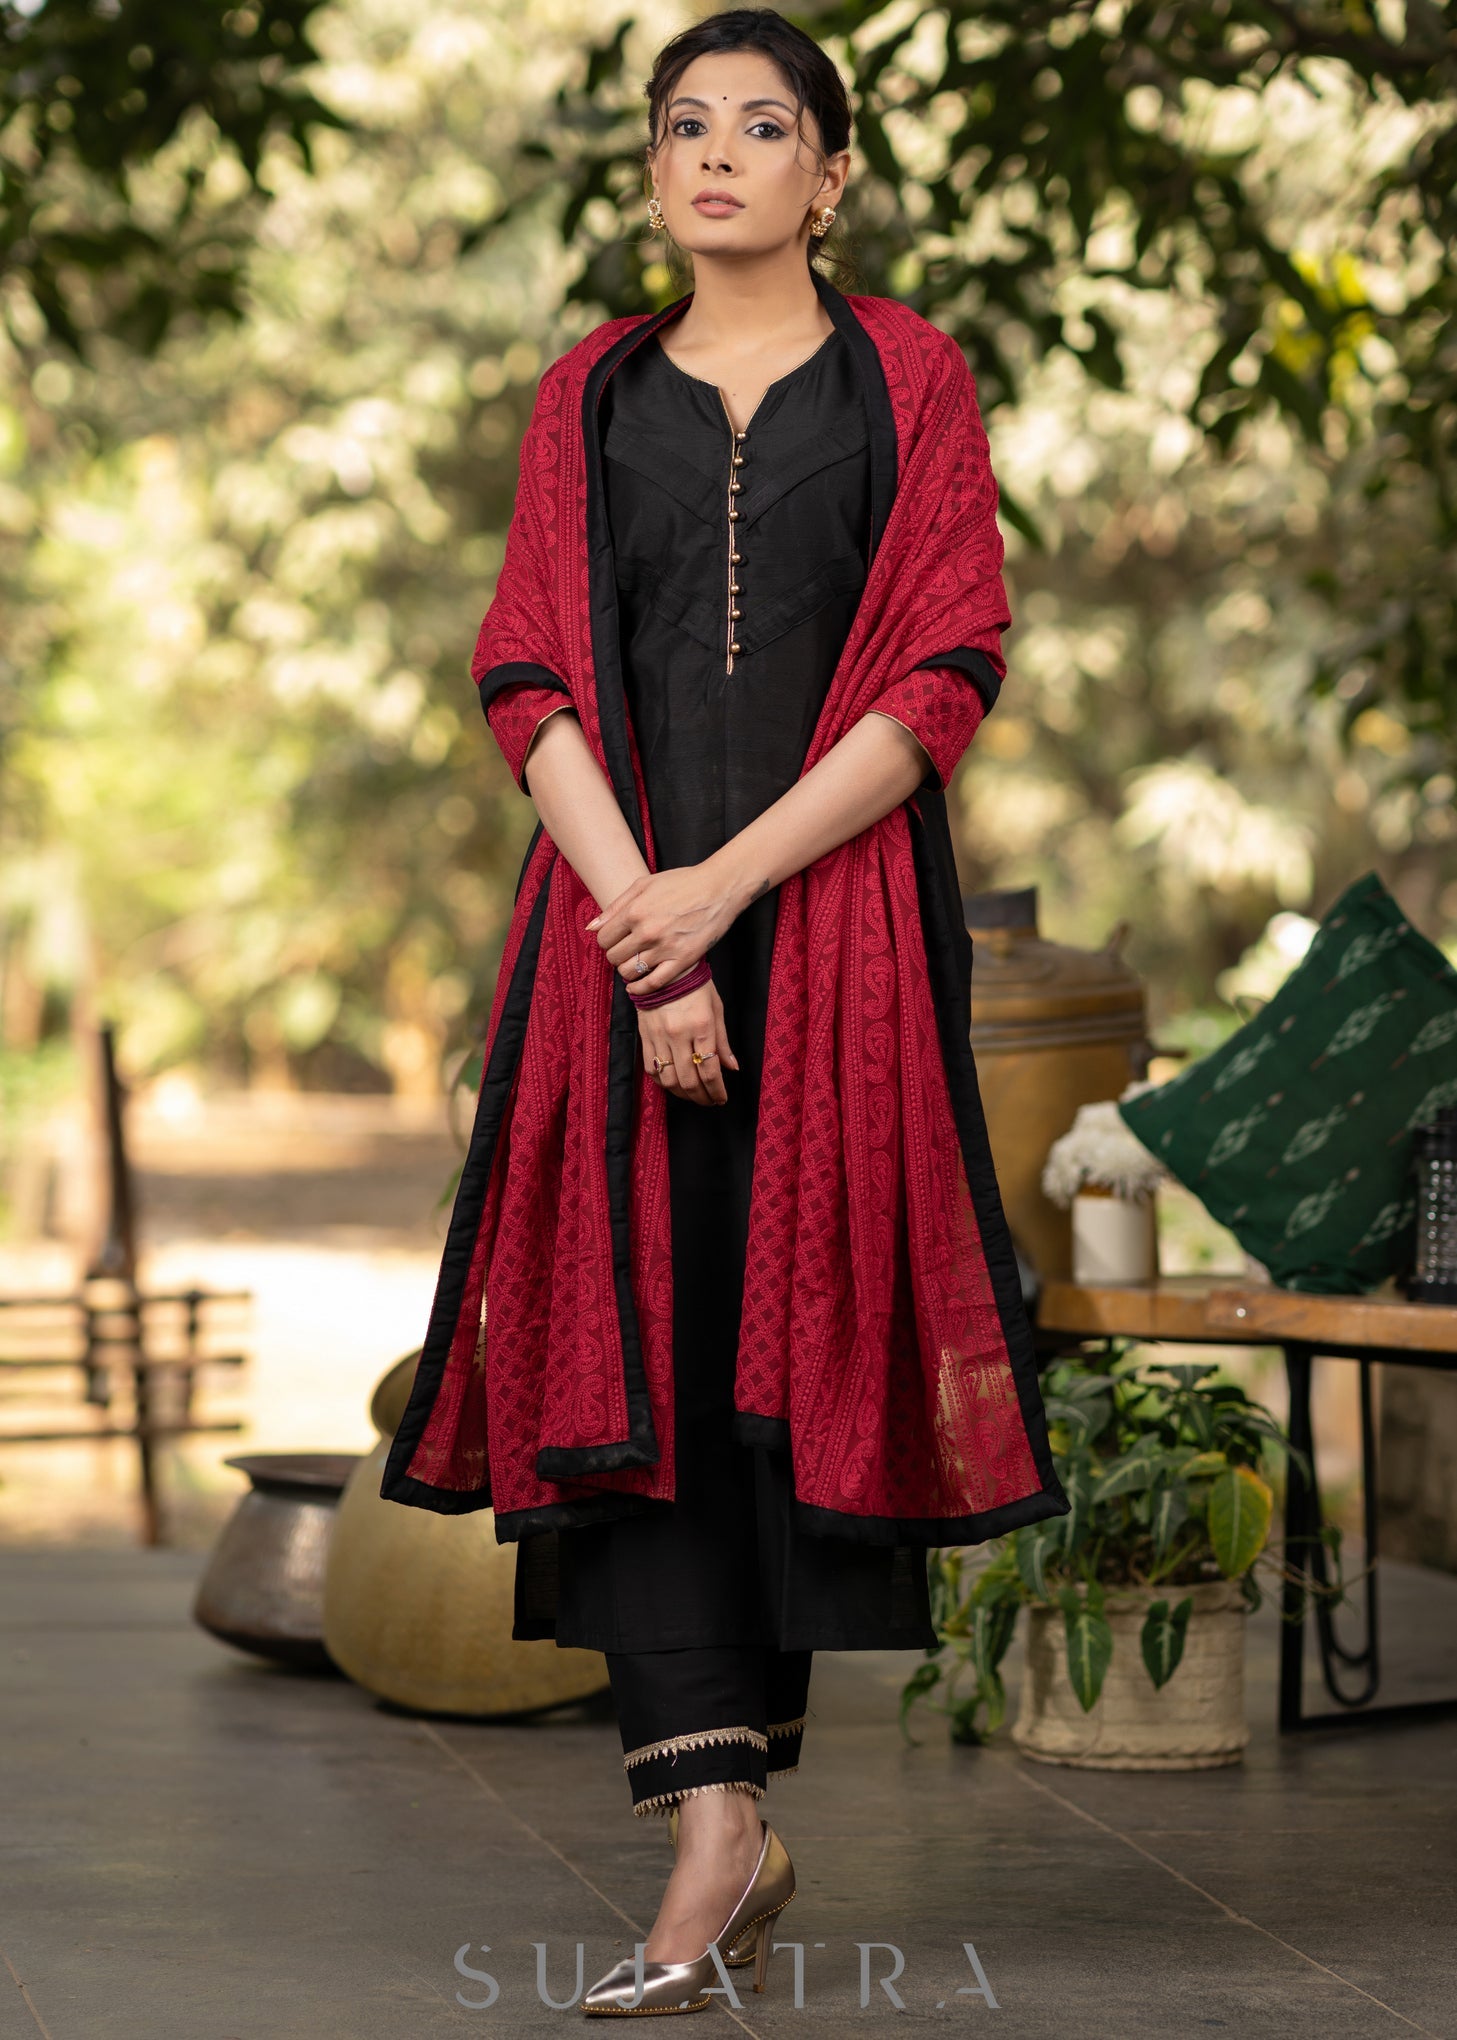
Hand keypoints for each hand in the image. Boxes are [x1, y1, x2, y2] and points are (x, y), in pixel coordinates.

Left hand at [586, 862, 745, 993]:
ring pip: (629, 972)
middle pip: (614, 957)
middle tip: (626, 951)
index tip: (615, 940)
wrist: (719, 889)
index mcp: (635, 911)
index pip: (603, 939)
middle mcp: (647, 932)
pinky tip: (637, 986)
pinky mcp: (682, 961)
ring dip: (627, 970)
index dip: (606, 941)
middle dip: (616, 955)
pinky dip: (641, 988)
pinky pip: (654, 984)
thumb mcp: (644, 885)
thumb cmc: (682, 882)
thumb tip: (592, 928)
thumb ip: (616, 906)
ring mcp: (665, 948)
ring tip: (635, 963)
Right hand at [639, 982, 739, 1105]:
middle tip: (710, 1101)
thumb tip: (732, 1068)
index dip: (717, 1091)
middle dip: (702, 1097)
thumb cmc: (696, 986)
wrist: (665, 968)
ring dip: (682, 1094)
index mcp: (702, 1027)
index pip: (710, 1070)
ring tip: (693, 1095)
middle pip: (689, 1080)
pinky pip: (651, 1068)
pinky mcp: (645, 1036)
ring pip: (669, 1079)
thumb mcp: (717, 1009)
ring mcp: (659, 1036)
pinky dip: (663, 1082)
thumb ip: (723, 1042)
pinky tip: (673, 1084)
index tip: (722, 1098)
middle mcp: (679, 1035)